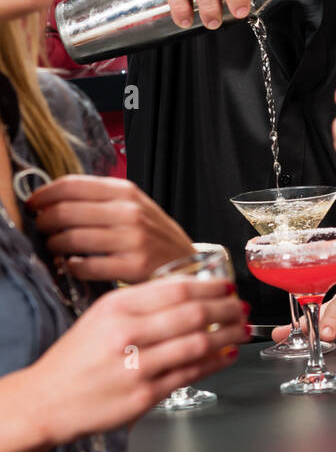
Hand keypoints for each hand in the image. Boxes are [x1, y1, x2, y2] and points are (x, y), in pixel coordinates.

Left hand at [27, 175, 194, 283]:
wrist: (188, 262)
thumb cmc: (153, 235)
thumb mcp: (134, 205)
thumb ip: (100, 199)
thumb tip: (52, 198)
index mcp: (126, 192)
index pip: (72, 185)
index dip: (44, 194)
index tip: (32, 203)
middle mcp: (130, 212)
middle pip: (66, 211)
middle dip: (44, 221)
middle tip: (40, 228)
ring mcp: (133, 240)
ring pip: (72, 239)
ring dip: (54, 245)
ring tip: (53, 247)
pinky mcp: (134, 267)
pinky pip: (86, 266)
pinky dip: (72, 266)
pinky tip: (72, 265)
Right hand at [29, 278, 247, 444]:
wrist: (46, 400)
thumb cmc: (76, 358)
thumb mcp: (101, 316)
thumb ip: (141, 302)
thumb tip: (188, 292)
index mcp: (116, 307)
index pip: (176, 289)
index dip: (210, 287)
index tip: (227, 287)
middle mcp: (126, 333)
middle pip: (192, 314)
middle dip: (226, 310)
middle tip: (241, 308)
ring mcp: (136, 366)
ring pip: (196, 344)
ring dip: (227, 336)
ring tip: (241, 330)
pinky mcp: (144, 395)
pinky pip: (189, 374)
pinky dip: (214, 363)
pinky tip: (226, 355)